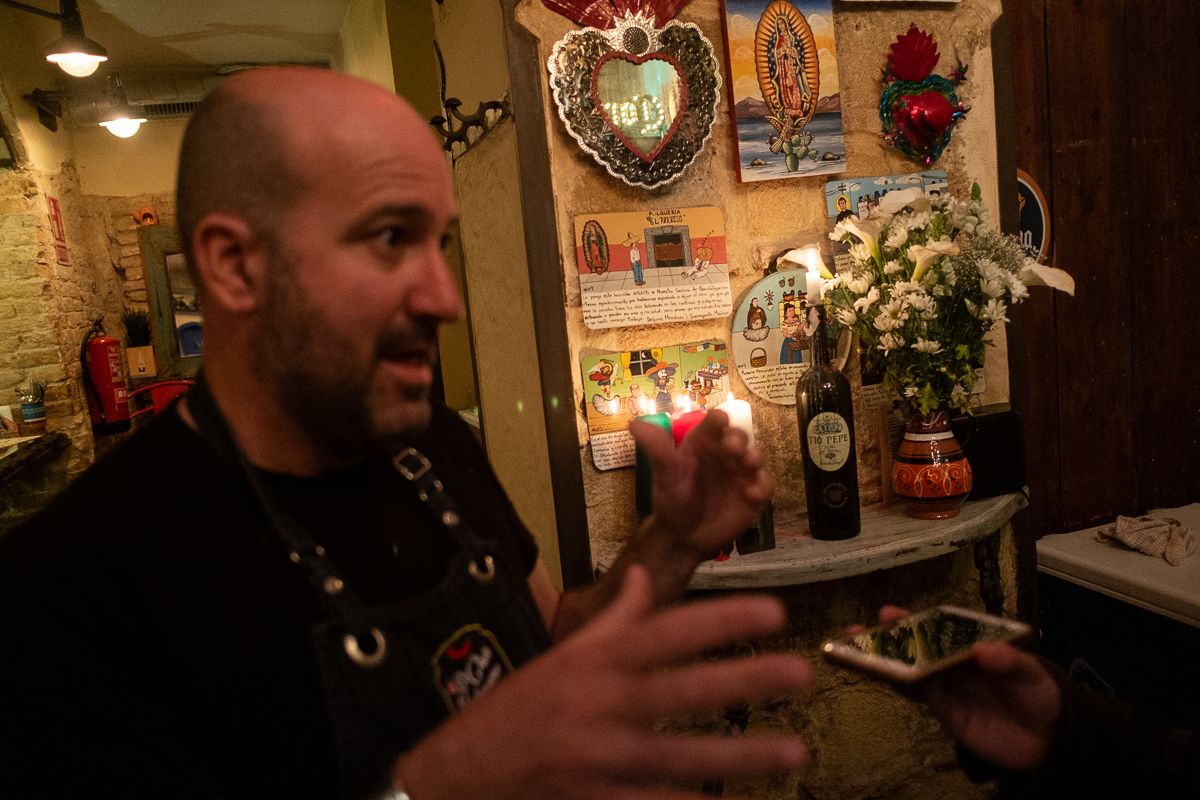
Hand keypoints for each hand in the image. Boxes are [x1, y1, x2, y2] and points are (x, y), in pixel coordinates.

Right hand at [396, 567, 811, 799]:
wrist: (462, 772)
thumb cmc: (520, 708)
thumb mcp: (564, 654)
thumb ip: (612, 618)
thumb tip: (644, 576)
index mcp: (597, 660)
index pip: (668, 631)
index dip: (723, 618)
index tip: (773, 610)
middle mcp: (603, 703)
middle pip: (684, 688)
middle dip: (745, 679)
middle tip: (800, 672)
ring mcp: (601, 757)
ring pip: (682, 756)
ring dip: (741, 756)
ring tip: (792, 753)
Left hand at [632, 409, 772, 563]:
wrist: (682, 535)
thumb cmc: (672, 499)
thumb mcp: (664, 473)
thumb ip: (656, 449)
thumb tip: (634, 424)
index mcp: (703, 442)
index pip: (715, 423)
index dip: (720, 420)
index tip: (721, 422)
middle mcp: (725, 453)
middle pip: (739, 436)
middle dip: (739, 438)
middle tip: (733, 448)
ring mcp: (741, 473)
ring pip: (755, 456)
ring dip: (755, 457)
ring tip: (748, 463)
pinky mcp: (753, 494)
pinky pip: (764, 485)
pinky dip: (762, 486)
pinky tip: (751, 493)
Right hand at [875, 606, 1061, 771]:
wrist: (1048, 741)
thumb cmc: (1039, 694)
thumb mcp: (1032, 674)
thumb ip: (1009, 662)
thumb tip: (983, 652)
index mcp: (971, 642)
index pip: (939, 626)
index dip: (914, 618)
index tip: (890, 612)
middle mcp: (951, 659)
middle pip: (915, 644)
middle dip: (887, 635)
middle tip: (858, 628)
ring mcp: (945, 684)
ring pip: (908, 668)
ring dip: (882, 659)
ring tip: (853, 649)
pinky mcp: (943, 709)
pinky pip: (916, 694)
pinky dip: (897, 684)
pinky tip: (878, 675)